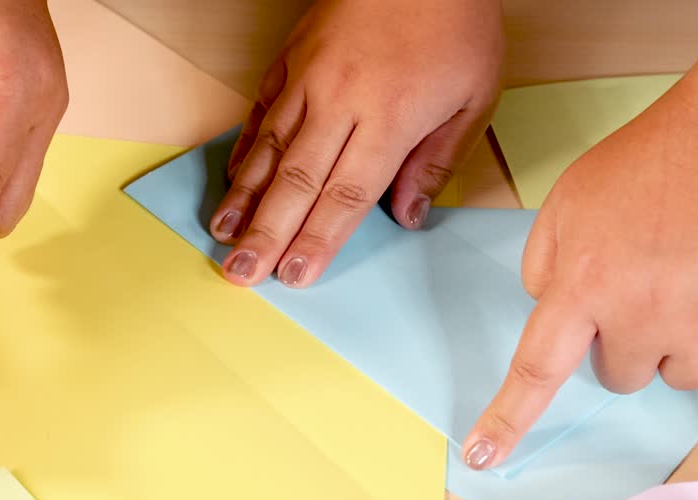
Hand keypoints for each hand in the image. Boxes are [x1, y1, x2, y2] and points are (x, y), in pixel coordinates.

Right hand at [208, 0, 502, 287]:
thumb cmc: (455, 25)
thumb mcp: (475, 97)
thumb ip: (437, 161)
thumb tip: (408, 216)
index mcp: (390, 120)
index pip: (346, 196)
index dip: (318, 240)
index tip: (294, 275)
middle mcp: (340, 104)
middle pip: (297, 183)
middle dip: (267, 233)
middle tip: (241, 273)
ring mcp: (308, 80)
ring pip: (269, 149)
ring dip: (244, 198)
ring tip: (223, 234)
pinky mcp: (291, 60)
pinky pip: (261, 111)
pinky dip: (244, 149)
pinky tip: (233, 180)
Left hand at [463, 84, 697, 470]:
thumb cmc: (643, 164)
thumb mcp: (564, 206)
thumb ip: (544, 269)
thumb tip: (550, 317)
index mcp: (582, 285)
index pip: (535, 371)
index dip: (507, 419)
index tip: (481, 456)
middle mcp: (639, 312)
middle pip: (615, 377)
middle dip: (617, 343)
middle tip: (635, 284)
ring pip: (673, 375)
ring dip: (670, 343)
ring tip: (680, 280)